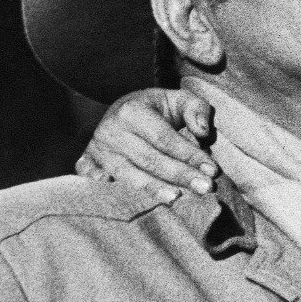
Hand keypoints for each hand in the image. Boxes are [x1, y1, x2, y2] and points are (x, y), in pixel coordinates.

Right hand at [76, 88, 217, 203]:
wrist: (120, 111)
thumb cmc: (156, 109)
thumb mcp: (178, 99)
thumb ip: (196, 109)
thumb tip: (202, 132)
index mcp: (132, 111)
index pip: (164, 138)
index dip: (189, 155)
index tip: (212, 170)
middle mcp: (110, 130)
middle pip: (148, 159)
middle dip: (179, 175)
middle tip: (205, 188)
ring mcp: (97, 149)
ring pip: (127, 175)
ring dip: (153, 188)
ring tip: (176, 199)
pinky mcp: (88, 163)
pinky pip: (96, 181)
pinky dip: (109, 192)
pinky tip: (127, 202)